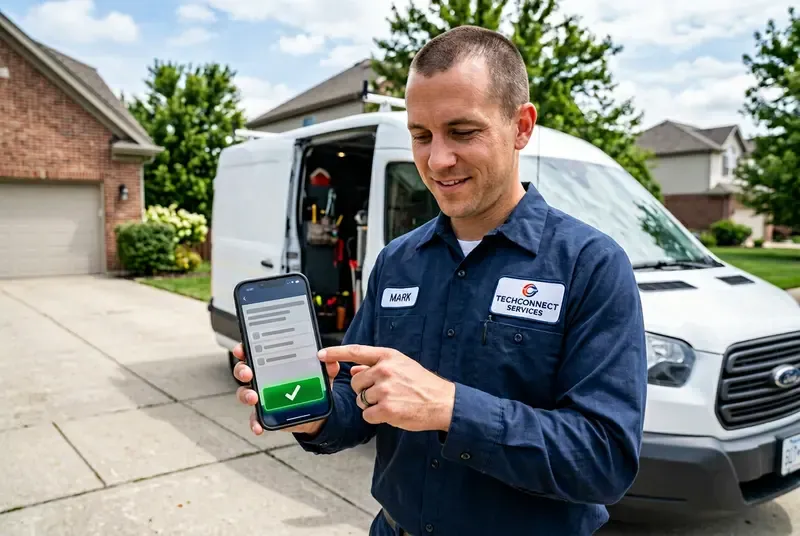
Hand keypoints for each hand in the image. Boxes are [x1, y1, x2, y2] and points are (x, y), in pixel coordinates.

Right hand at [232, 343, 338, 436]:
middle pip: (244, 370)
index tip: (242, 348)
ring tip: (254, 398)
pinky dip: (254, 422)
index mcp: (273, 363)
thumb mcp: (321, 375)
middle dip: (242, 370)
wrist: (315, 411)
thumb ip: (326, 368)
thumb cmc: (312, 386)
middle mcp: (263, 378)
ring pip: (244, 392)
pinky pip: (254, 417)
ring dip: (246, 394)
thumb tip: (331, 362)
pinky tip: (258, 427)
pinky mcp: (264, 413)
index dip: (245, 348)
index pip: (255, 352)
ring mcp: (262, 395)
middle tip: (248, 373)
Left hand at [319, 345, 454, 431]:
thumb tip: (355, 367)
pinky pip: (367, 415)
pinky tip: (391, 412)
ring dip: (371, 404)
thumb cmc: (422, 384)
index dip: (335, 352)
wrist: (442, 402)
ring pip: (360, 400)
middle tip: (384, 393)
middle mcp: (385, 370)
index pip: (355, 351)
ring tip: (391, 401)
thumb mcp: (402, 365)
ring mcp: (385, 390)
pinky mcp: (386, 409)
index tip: (321, 354)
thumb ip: (376, 365)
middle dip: (364, 390)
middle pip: (355, 382)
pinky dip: (376, 417)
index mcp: (388, 356)